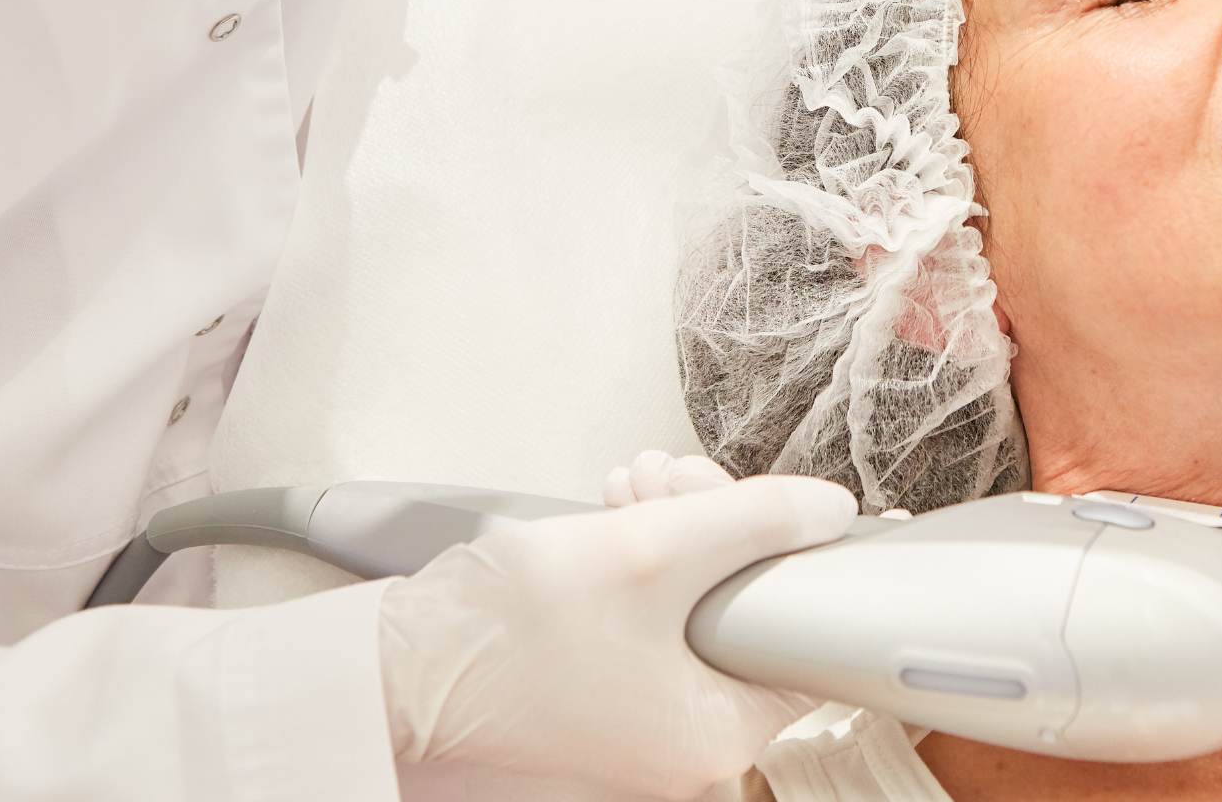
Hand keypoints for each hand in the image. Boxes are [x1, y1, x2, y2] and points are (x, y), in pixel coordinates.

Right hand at [377, 457, 855, 798]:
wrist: (395, 666)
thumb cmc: (503, 632)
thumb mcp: (647, 549)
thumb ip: (751, 522)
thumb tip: (826, 510)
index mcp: (716, 732)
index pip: (801, 637)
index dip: (794, 557)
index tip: (783, 508)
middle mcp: (687, 743)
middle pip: (745, 610)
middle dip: (719, 524)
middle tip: (679, 479)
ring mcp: (644, 722)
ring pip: (696, 605)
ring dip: (675, 529)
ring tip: (635, 487)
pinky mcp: (607, 696)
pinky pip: (653, 620)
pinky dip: (641, 562)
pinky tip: (619, 513)